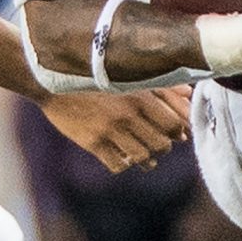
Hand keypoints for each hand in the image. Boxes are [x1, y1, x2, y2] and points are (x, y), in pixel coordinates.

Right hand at [41, 84, 191, 173]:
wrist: (52, 81)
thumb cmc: (94, 75)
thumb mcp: (128, 75)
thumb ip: (159, 85)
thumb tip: (189, 93)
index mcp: (139, 96)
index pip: (173, 125)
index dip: (176, 131)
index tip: (171, 131)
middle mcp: (127, 115)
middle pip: (161, 144)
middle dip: (162, 147)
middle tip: (156, 143)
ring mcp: (109, 131)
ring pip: (142, 157)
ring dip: (145, 159)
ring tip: (142, 155)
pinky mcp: (92, 143)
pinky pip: (118, 165)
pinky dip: (124, 164)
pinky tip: (121, 156)